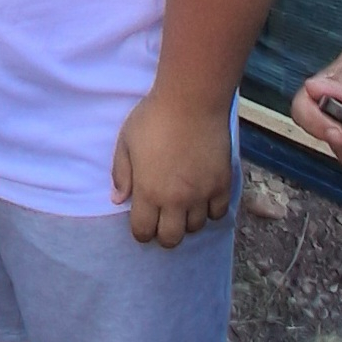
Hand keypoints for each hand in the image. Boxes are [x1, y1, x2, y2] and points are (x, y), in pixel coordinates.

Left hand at [111, 92, 233, 247]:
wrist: (191, 102)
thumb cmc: (153, 118)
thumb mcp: (125, 142)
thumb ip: (121, 174)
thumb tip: (118, 200)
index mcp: (148, 192)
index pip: (144, 231)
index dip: (141, 232)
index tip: (141, 224)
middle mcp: (176, 200)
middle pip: (171, 239)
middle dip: (163, 235)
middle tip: (162, 221)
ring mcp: (202, 194)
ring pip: (196, 227)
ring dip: (187, 221)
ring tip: (182, 207)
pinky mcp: (222, 183)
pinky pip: (219, 212)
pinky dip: (210, 211)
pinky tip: (203, 199)